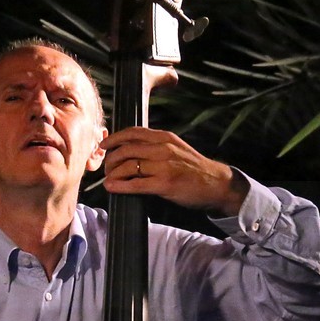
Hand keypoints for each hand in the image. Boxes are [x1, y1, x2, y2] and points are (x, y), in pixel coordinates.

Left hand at [101, 127, 248, 216]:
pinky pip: (135, 184)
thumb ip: (156, 146)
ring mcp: (163, 167)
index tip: (104, 146)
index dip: (114, 138)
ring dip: (113, 174)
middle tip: (106, 168)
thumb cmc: (194, 168)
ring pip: (127, 166)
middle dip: (110, 159)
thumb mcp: (176, 148)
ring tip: (109, 180)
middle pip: (125, 150)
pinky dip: (119, 186)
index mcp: (165, 138)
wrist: (216, 184)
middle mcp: (163, 149)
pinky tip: (112, 188)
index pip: (133, 132)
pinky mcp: (164, 184)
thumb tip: (131, 148)